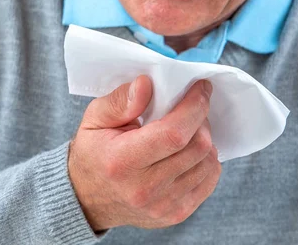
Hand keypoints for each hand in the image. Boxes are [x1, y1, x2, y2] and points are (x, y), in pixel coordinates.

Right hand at [68, 75, 220, 230]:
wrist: (87, 199)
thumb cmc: (94, 150)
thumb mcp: (95, 117)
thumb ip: (121, 99)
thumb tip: (147, 83)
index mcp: (122, 162)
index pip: (173, 134)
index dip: (194, 107)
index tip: (201, 87)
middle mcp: (144, 189)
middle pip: (197, 147)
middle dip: (201, 118)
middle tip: (192, 105)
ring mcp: (163, 206)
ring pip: (208, 163)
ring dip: (206, 138)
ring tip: (189, 127)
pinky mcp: (176, 214)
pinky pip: (210, 180)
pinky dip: (206, 159)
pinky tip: (190, 149)